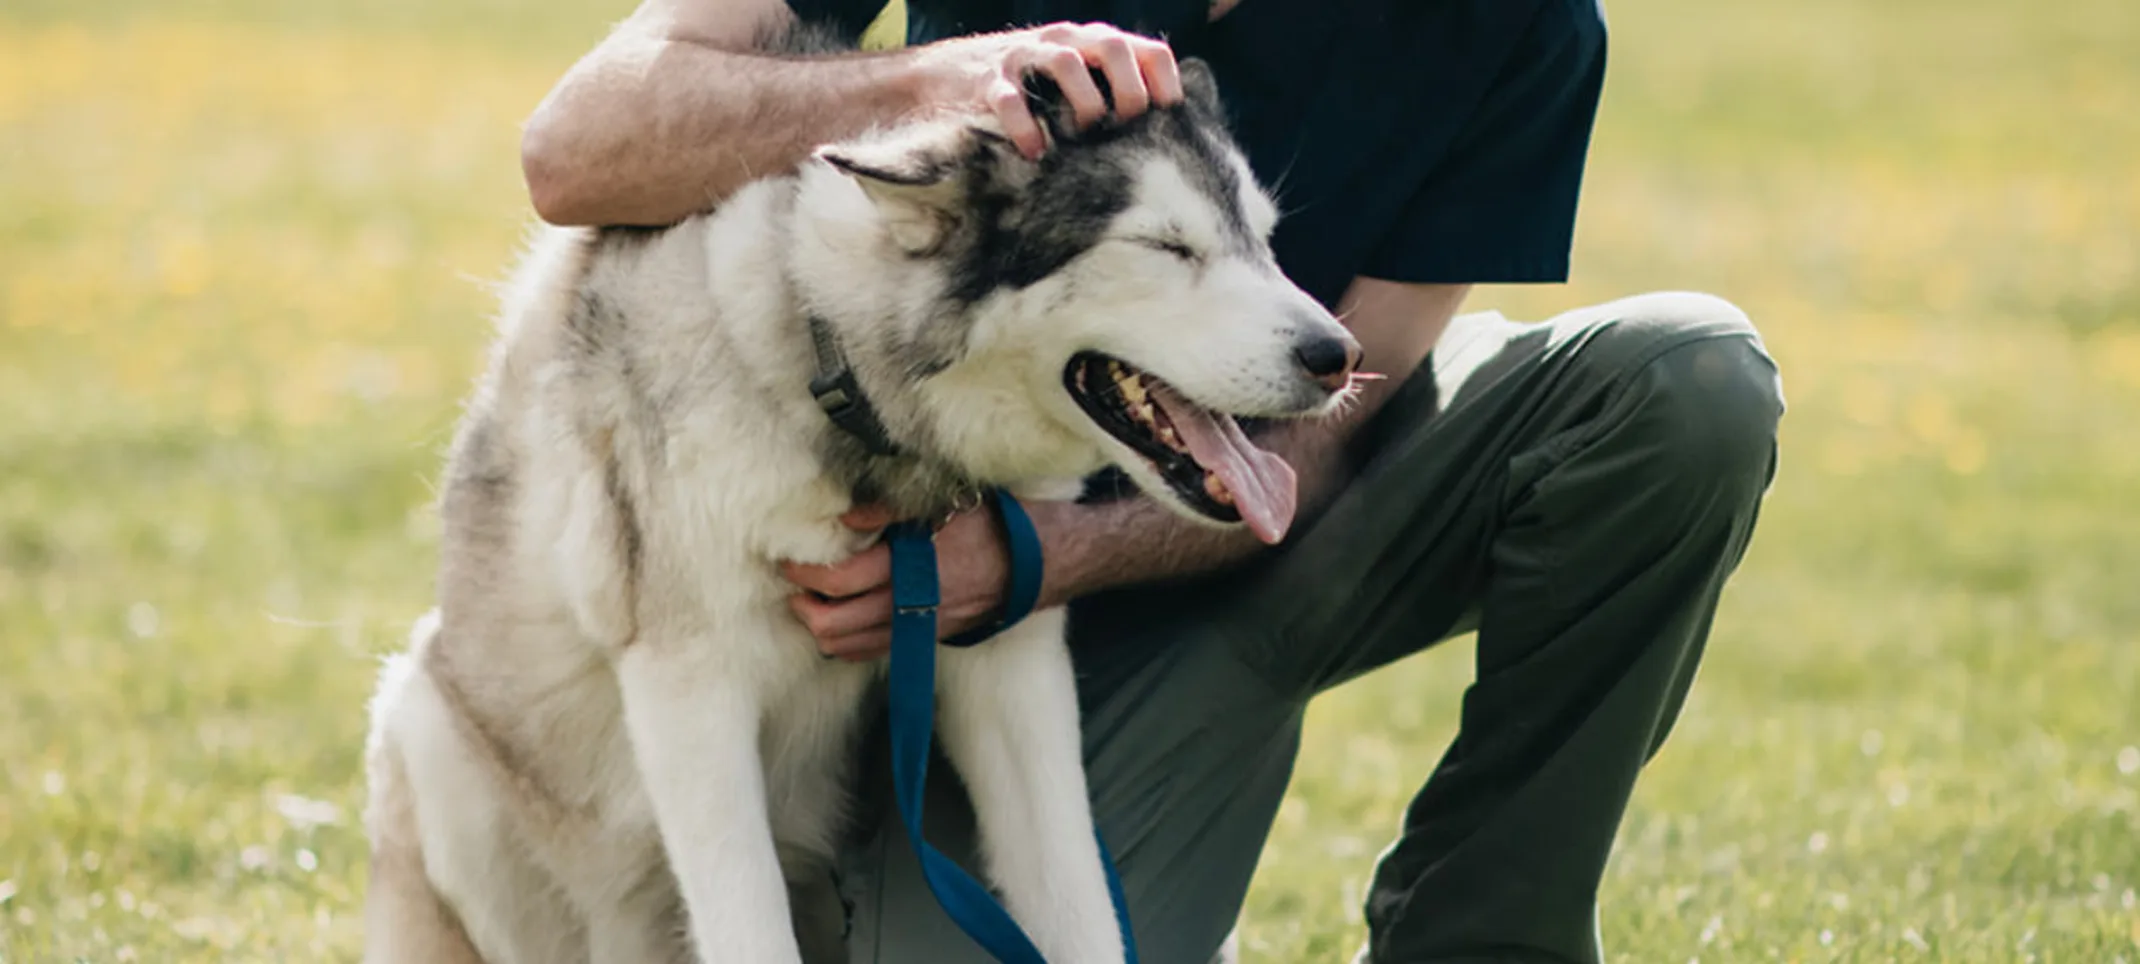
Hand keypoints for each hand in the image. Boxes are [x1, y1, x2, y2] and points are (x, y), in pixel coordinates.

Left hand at [782, 503, 1015, 662]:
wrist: (1037, 564)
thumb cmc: (992, 525)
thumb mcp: (945, 504)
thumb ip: (889, 513)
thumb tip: (845, 519)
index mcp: (910, 568)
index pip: (838, 580)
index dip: (805, 572)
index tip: (790, 560)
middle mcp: (910, 605)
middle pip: (833, 625)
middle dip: (804, 606)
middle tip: (796, 585)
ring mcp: (919, 628)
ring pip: (848, 647)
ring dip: (822, 628)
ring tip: (815, 603)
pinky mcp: (927, 639)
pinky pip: (874, 653)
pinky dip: (848, 643)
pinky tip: (845, 621)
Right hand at [915, 22, 1183, 159]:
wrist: (943, 76)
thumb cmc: (1023, 91)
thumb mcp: (1072, 83)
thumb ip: (1110, 96)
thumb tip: (1158, 142)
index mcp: (1092, 43)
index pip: (1147, 50)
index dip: (1165, 84)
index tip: (1168, 123)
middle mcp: (1062, 41)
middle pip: (1111, 46)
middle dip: (1128, 90)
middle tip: (1126, 128)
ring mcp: (1024, 56)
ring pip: (1066, 63)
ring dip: (1085, 103)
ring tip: (1083, 136)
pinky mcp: (987, 80)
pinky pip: (1010, 99)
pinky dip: (1026, 127)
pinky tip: (1035, 152)